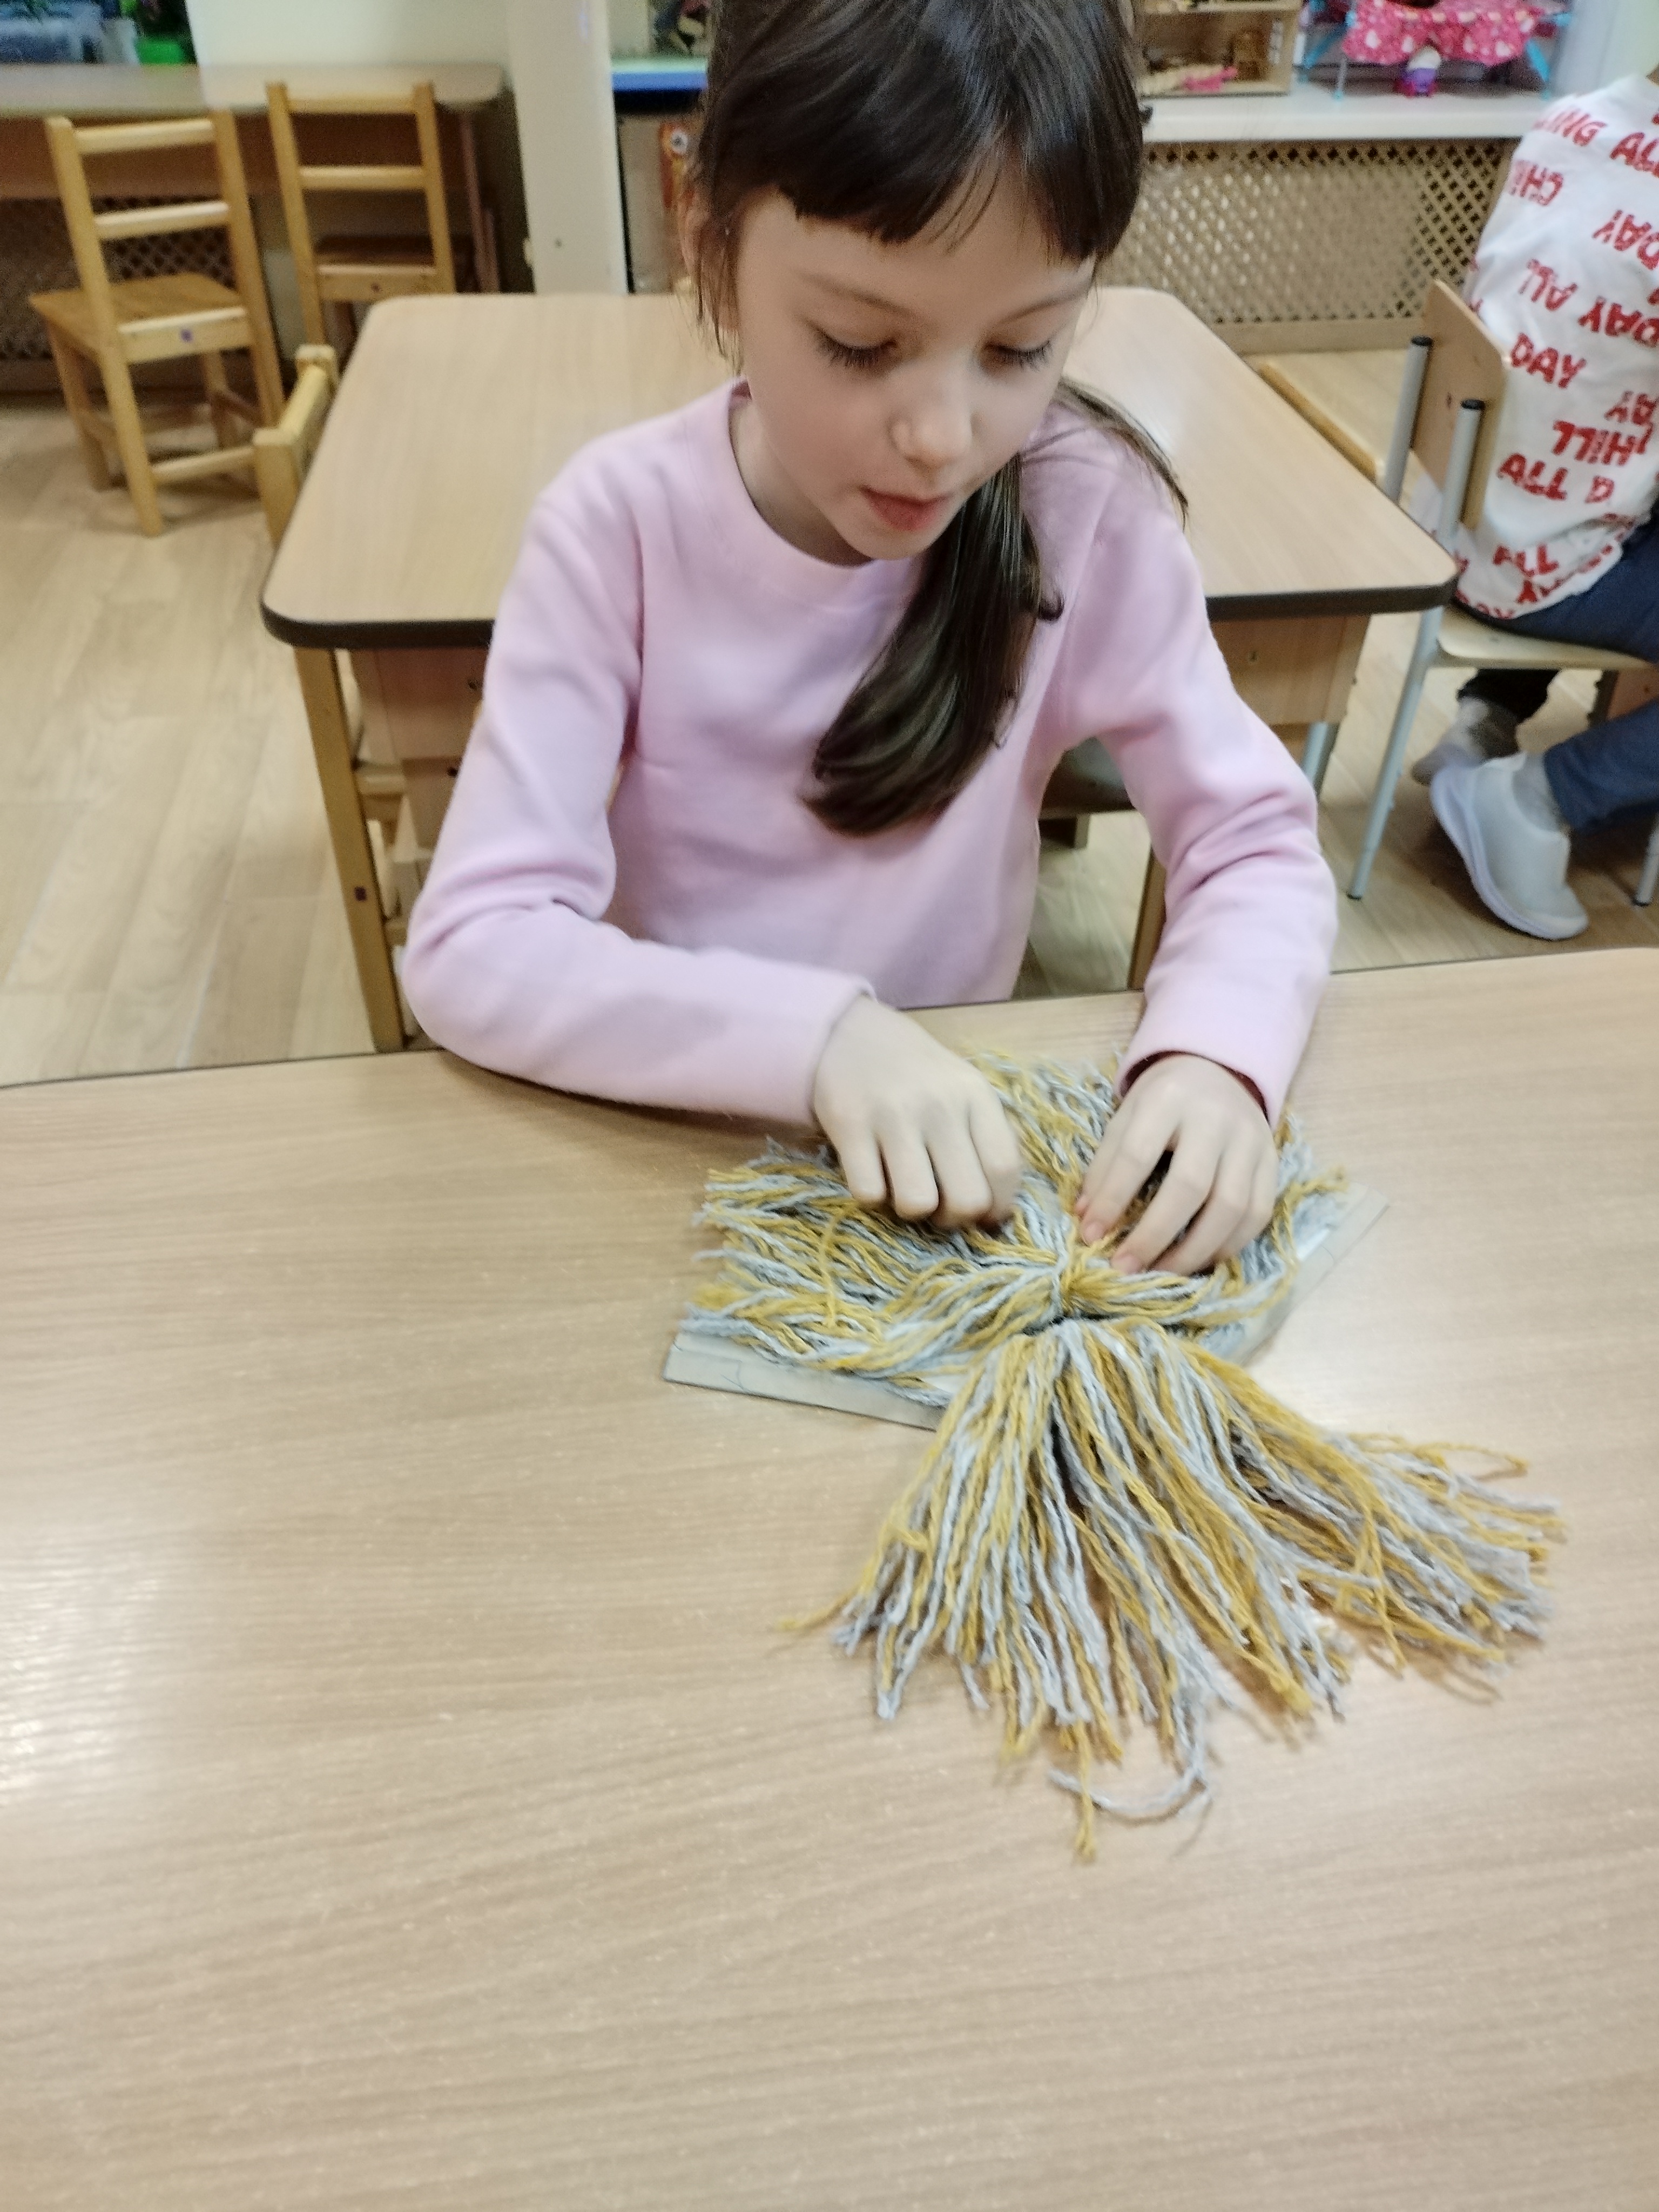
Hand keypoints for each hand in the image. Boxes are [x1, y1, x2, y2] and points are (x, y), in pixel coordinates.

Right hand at [812, 997, 1024, 1229]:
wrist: (848, 1034)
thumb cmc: (915, 1074)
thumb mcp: (961, 1089)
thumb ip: (983, 1136)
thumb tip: (996, 1209)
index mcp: (975, 1095)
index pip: (1004, 1167)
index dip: (997, 1206)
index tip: (983, 1217)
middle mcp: (940, 1105)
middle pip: (968, 1197)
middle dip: (955, 1219)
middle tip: (940, 1208)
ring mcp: (893, 1115)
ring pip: (918, 1203)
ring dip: (912, 1211)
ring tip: (904, 1191)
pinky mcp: (850, 1126)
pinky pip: (869, 1193)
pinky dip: (871, 1198)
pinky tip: (873, 1175)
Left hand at [1074, 1053, 1276, 1274]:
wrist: (1220, 1072)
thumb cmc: (1164, 1100)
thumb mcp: (1127, 1115)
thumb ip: (1106, 1163)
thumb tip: (1088, 1219)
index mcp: (1169, 1098)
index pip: (1137, 1155)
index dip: (1112, 1199)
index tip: (1090, 1236)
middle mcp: (1217, 1118)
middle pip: (1190, 1186)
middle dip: (1155, 1235)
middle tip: (1125, 1266)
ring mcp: (1252, 1141)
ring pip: (1232, 1207)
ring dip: (1195, 1250)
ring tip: (1162, 1271)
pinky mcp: (1272, 1162)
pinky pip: (1258, 1213)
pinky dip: (1229, 1245)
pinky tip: (1201, 1259)